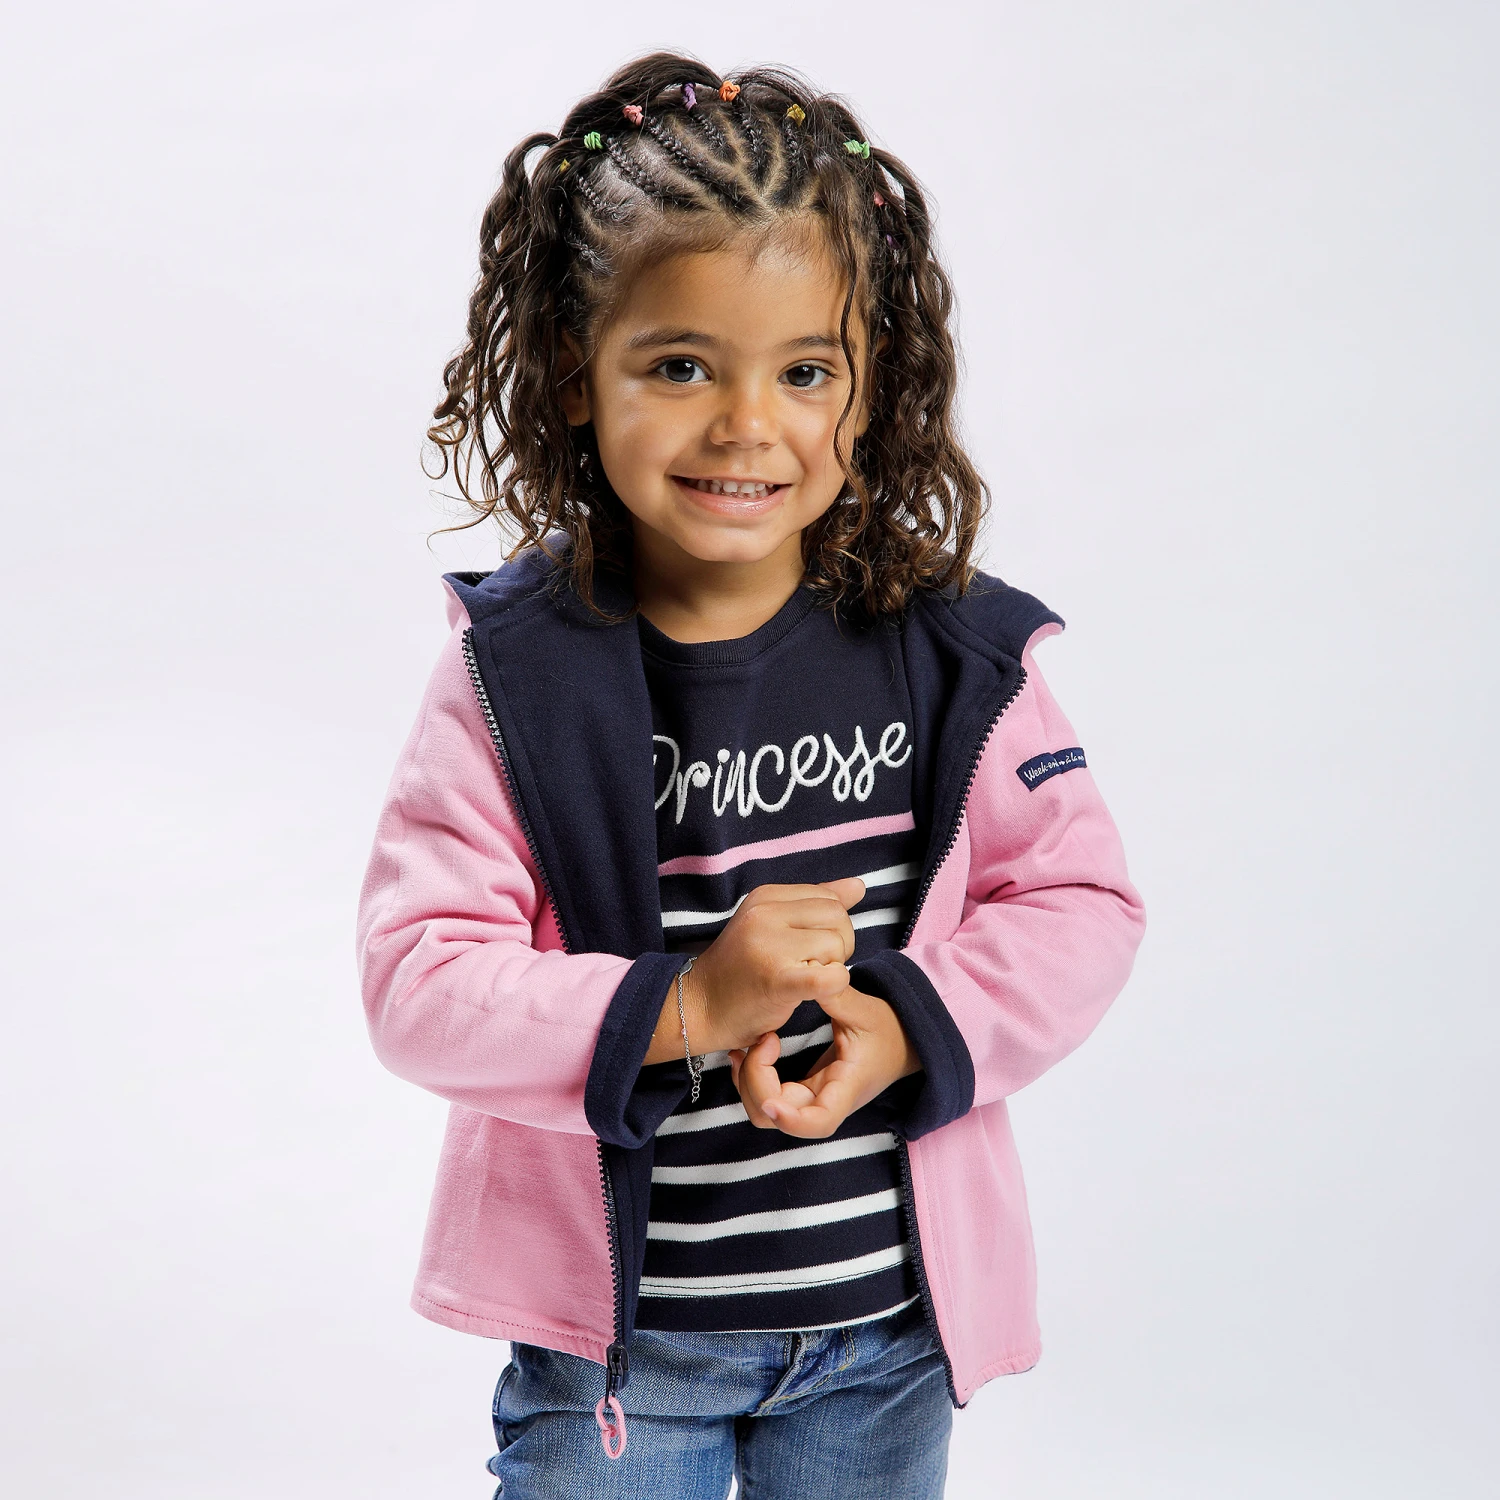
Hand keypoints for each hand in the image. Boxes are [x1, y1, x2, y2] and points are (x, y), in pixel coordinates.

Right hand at [643, 878, 863, 1064]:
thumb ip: (814, 902)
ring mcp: (770, 945)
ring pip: (838, 945)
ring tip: (801, 979)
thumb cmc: (741, 970)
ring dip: (831, 968)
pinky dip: (834, 986)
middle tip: (809, 966)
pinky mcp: (778, 979)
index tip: (805, 948)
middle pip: (838, 917)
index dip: (830, 927)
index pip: (829, 897)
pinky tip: (813, 992)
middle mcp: (765, 914)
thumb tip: (859, 886)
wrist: (698, 1008)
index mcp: (765, 896)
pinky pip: (833, 977)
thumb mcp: (772, 924)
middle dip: (838, 945)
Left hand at [729, 984, 920, 1138]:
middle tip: (763, 1040)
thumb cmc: (888, 1029)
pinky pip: (768, 1095)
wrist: (901, 1042)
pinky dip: (751, 1077)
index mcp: (847, 1086)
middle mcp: (826, 1099)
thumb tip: (810, 971)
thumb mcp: (865, 1009)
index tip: (770, 1102)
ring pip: (766, 1111)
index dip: (791, 1120)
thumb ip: (836, 994)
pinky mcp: (803, 1089)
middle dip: (756, 1083)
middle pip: (779, 1117)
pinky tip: (748, 1051)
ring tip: (747, 1046)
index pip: (819, 1122)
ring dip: (748, 1083)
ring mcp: (812, 1097)